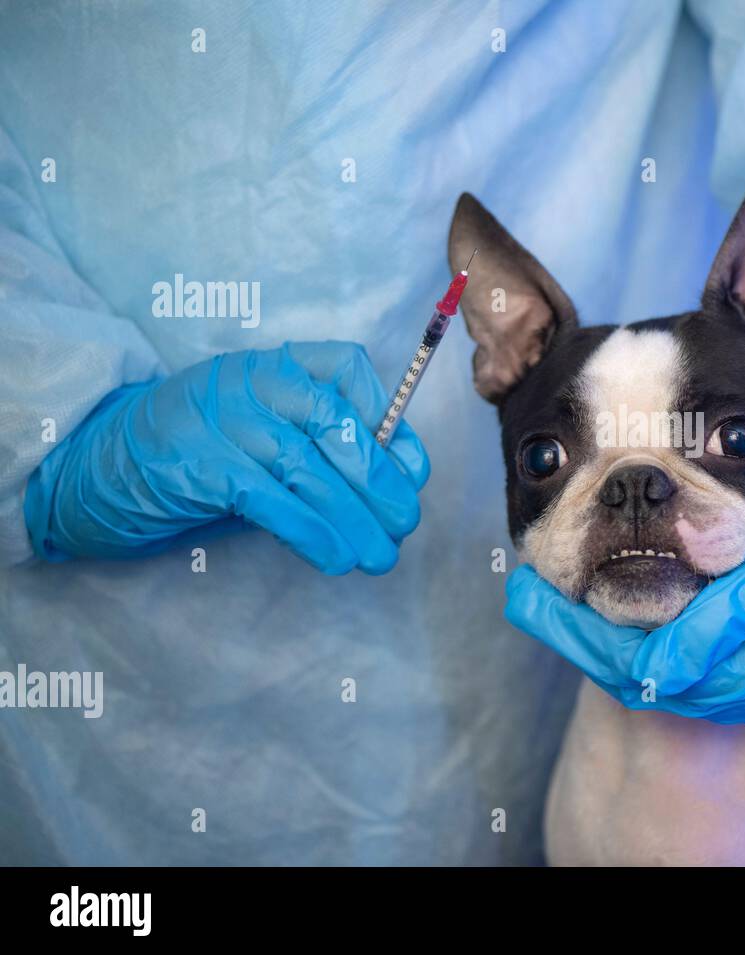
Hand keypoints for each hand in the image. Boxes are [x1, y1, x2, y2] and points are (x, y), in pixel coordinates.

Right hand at [24, 341, 430, 573]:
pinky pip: (271, 499)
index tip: (410, 469)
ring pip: (309, 468)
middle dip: (380, 481)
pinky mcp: (199, 464)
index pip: (346, 369)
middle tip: (402, 525)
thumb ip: (321, 449)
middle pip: (336, 424)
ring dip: (354, 518)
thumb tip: (397, 481)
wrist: (95, 469)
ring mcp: (223, 419)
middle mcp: (250, 381)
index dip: (389, 419)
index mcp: (272, 366)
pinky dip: (311, 532)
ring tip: (378, 556)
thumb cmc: (199, 457)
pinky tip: (334, 558)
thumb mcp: (263, 438)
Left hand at [504, 481, 744, 724]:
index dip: (573, 632)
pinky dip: (637, 627)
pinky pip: (679, 653)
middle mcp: (743, 688)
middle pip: (634, 672)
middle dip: (573, 633)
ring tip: (554, 595)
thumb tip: (660, 663)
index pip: (636, 667)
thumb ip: (724, 619)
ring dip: (601, 631)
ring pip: (654, 665)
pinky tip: (618, 602)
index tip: (524, 593)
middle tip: (521, 591)